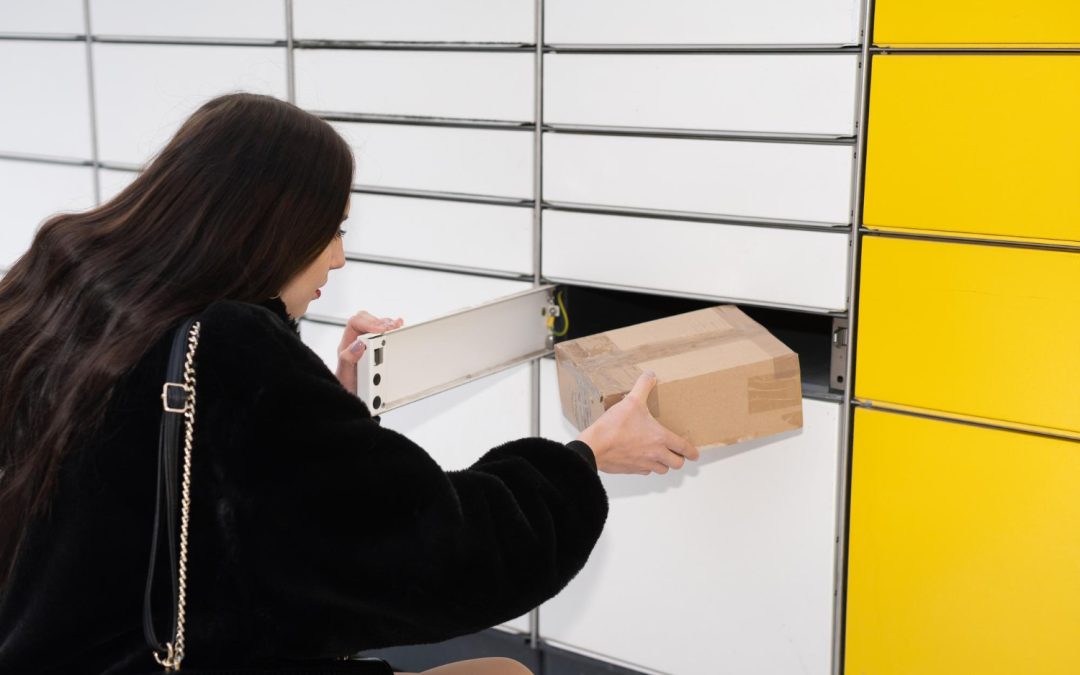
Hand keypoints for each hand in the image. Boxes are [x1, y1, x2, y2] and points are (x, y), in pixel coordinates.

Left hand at [335, 311, 403, 393]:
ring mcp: (368, 346)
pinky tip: (398, 328)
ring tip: (396, 326)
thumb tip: (358, 345)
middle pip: (367, 320)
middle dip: (380, 322)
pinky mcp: (378, 350)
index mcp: (348, 345)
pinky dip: (393, 329)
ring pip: (377, 325)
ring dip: (387, 324)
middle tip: (391, 328)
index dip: (369, 323)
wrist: (353, 398)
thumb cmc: (347, 388)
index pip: (355, 323)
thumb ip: (348, 360)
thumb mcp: (344, 377)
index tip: (381, 330)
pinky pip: (385, 334)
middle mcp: (357, 343)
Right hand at [577, 370, 698, 474]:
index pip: (683, 448)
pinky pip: (645, 471)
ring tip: (660, 456)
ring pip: (662, 470)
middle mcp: (655, 454)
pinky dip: (647, 467)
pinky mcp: (631, 470)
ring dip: (664, 464)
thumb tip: (650, 375)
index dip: (692, 452)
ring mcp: (643, 464)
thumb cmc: (615, 427)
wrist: (595, 447)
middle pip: (676, 463)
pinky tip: (642, 458)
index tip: (695, 454)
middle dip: (679, 459)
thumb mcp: (631, 401)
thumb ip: (643, 386)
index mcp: (660, 438)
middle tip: (677, 453)